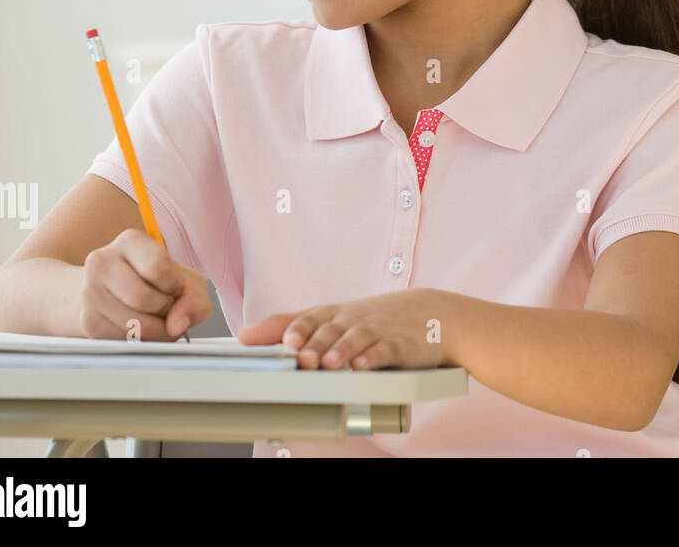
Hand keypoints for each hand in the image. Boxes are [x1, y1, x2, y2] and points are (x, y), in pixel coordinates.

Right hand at [78, 228, 212, 340]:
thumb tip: (177, 325)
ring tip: (155, 317)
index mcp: (131, 241)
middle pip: (141, 297)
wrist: (116, 293)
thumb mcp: (186, 282)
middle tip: (166, 305)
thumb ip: (194, 300)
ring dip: (154, 330)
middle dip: (164, 310)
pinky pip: (120, 340)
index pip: (157, 266)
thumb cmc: (158, 283)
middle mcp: (102, 262)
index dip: (173, 285)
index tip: (173, 286)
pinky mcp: (86, 321)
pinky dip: (139, 340)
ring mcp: (89, 292)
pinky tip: (139, 325)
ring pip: (131, 324)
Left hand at [237, 289, 457, 370]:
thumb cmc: (376, 319)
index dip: (293, 328)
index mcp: (336, 314)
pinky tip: (363, 365)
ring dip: (341, 350)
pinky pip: (386, 349)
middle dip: (314, 343)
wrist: (433, 312)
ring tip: (328, 364)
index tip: (278, 339)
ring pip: (356, 338)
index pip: (309, 316)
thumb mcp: (337, 318)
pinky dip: (374, 357)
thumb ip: (292, 325)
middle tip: (301, 357)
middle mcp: (354, 320)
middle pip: (330, 328)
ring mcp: (379, 330)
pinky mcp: (401, 344)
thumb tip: (245, 335)